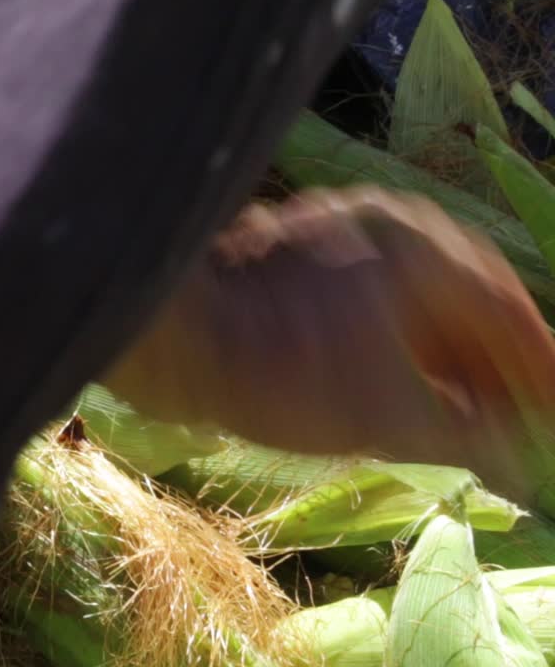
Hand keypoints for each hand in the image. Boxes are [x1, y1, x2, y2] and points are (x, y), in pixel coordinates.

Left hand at [100, 185, 554, 495]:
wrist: (164, 331)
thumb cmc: (279, 369)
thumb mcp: (387, 416)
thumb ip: (469, 434)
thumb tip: (518, 452)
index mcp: (426, 248)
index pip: (509, 312)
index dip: (536, 371)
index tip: (550, 413)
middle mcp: (388, 228)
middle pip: (464, 303)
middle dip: (491, 367)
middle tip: (513, 422)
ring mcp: (336, 235)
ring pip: (413, 301)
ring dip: (443, 359)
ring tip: (463, 419)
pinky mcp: (293, 258)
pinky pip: (369, 300)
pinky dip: (395, 345)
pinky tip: (400, 389)